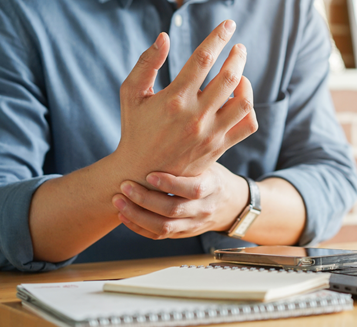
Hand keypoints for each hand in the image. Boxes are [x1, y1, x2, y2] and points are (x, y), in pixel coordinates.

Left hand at [112, 163, 248, 239]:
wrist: (230, 205)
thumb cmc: (213, 176)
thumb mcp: (210, 163)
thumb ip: (191, 154)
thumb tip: (164, 128)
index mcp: (213, 187)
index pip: (193, 189)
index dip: (170, 184)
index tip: (149, 174)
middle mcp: (204, 209)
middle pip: (173, 210)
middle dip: (145, 199)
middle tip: (125, 185)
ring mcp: (193, 224)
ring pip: (164, 227)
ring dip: (137, 215)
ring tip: (118, 201)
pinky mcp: (183, 234)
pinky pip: (159, 235)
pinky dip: (139, 227)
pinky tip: (124, 215)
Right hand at [114, 20, 256, 182]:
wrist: (142, 172)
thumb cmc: (135, 128)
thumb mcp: (131, 93)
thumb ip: (146, 63)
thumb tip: (165, 36)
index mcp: (174, 98)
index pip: (203, 58)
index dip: (218, 37)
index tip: (228, 25)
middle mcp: (196, 116)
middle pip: (229, 76)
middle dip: (237, 56)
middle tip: (238, 47)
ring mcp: (211, 133)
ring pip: (243, 101)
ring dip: (246, 81)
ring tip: (240, 74)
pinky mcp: (219, 147)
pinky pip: (247, 125)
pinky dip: (249, 108)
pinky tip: (239, 99)